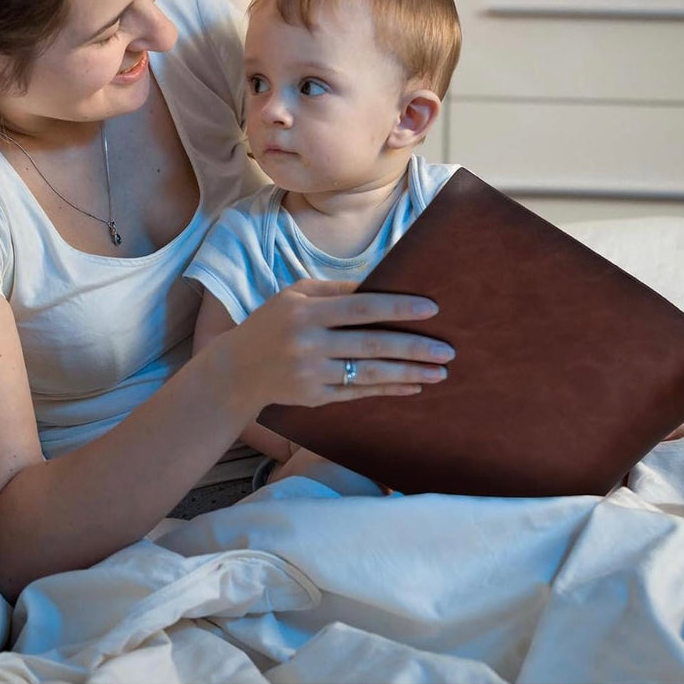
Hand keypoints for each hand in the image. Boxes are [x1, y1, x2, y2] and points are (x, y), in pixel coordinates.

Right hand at [212, 278, 452, 410]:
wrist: (236, 370)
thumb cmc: (272, 323)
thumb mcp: (295, 296)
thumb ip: (336, 290)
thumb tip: (381, 286)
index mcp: (306, 312)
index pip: (361, 308)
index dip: (397, 308)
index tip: (431, 310)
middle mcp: (309, 344)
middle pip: (371, 345)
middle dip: (414, 348)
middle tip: (448, 350)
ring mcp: (312, 374)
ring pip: (369, 374)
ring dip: (409, 374)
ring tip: (440, 372)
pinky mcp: (315, 397)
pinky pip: (359, 393)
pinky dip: (388, 389)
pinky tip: (413, 386)